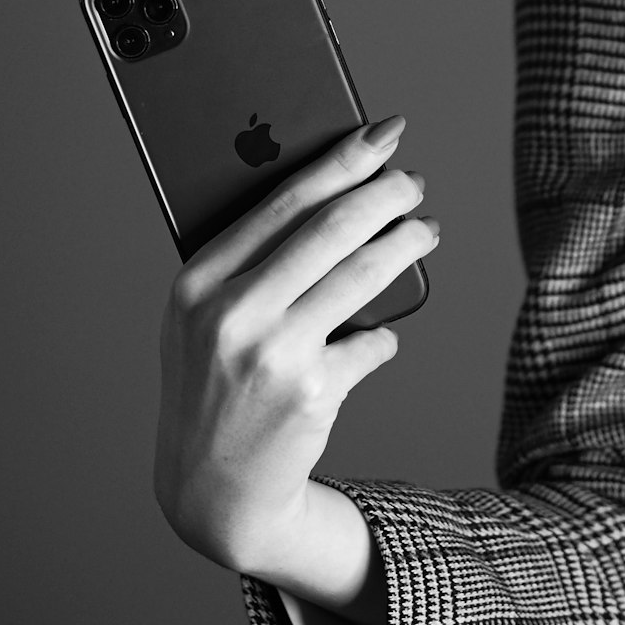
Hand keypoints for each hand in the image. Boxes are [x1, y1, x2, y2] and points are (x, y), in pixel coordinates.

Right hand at [153, 115, 438, 582]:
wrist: (211, 490)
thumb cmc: (213, 384)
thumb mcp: (200, 319)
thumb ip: (245, 263)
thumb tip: (331, 192)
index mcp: (197, 280)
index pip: (284, 200)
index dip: (342, 159)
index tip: (380, 135)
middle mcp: (231, 312)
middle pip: (331, 228)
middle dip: (386, 193)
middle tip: (414, 182)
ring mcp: (272, 354)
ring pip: (363, 274)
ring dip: (407, 244)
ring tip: (426, 232)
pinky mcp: (311, 392)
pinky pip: (371, 342)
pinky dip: (384, 336)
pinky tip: (381, 336)